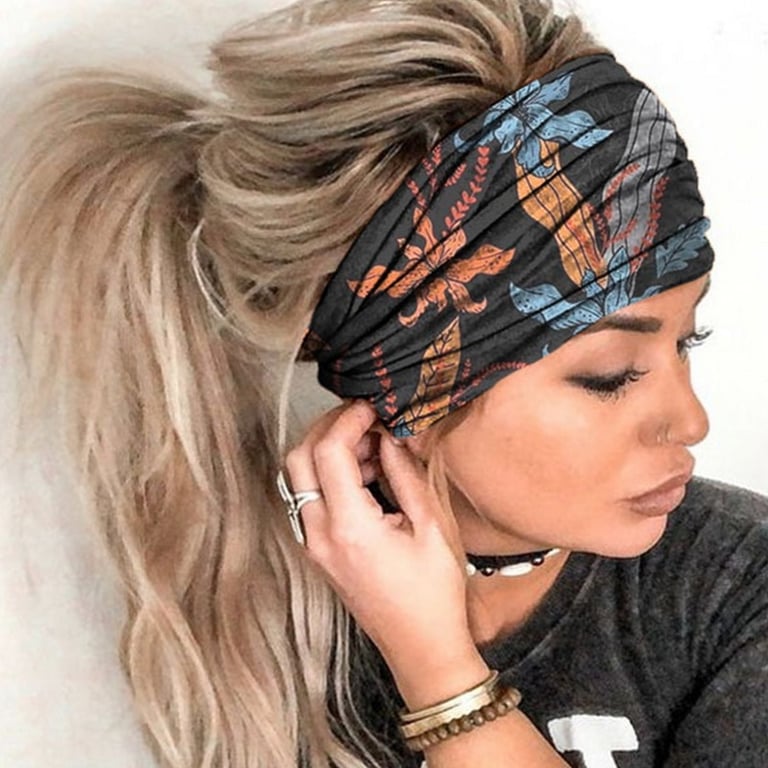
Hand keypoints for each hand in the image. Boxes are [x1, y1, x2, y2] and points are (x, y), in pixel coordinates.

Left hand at [285, 400, 487, 705]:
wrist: (421, 649)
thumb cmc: (434, 594)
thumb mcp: (432, 527)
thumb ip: (406, 474)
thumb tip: (390, 436)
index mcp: (350, 527)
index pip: (328, 451)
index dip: (348, 419)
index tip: (372, 407)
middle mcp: (320, 535)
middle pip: (298, 458)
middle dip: (327, 427)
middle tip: (365, 419)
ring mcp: (314, 546)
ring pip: (298, 478)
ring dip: (326, 451)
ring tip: (372, 446)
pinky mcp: (318, 552)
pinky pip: (309, 499)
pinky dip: (327, 476)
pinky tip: (365, 474)